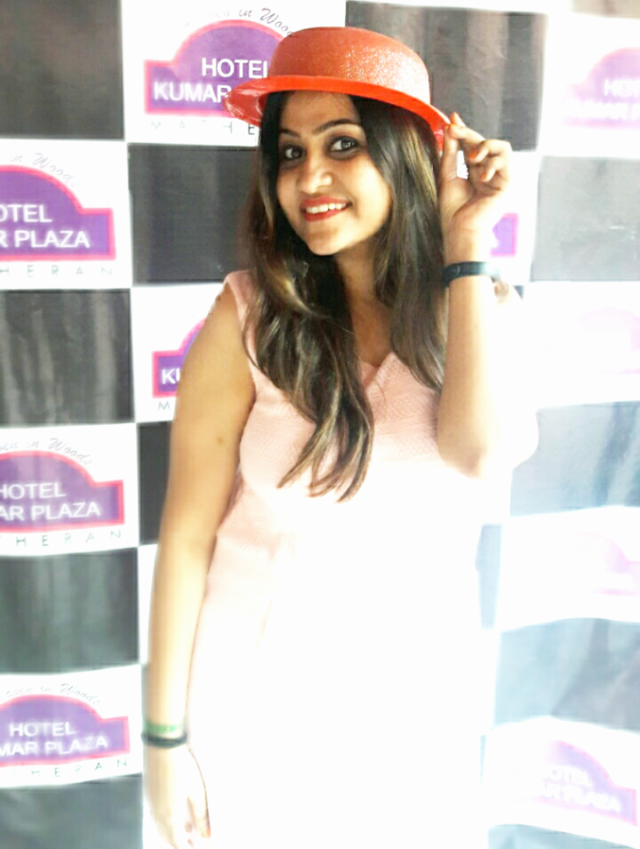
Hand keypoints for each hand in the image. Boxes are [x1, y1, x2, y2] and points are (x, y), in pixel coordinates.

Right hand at [145, 745, 209, 847]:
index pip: (177, 843)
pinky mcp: (149, 794)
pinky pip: (156, 815)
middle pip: (168, 837)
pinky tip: (177, 812)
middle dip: (180, 843)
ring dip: (173, 832)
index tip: (195, 848)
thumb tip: (206, 832)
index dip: (186, 848)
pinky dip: (167, 821)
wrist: (163, 747)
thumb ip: (201, 815)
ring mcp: (151, 804)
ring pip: (161, 827)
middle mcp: (157, 814)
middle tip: (192, 843)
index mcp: (170, 817)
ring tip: (188, 830)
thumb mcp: (197, 792)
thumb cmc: (181, 766)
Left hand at [438, 113, 511, 262]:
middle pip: (484, 142)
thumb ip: (450, 152)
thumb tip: (450, 128)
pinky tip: (481, 174)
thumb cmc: (452, 210)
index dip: (463, 131)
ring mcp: (499, 177)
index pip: (471, 145)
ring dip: (484, 145)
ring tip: (470, 158)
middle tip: (454, 130)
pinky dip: (492, 161)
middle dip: (468, 134)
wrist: (460, 230)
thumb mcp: (447, 176)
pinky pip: (506, 159)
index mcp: (474, 172)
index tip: (452, 119)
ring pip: (501, 146)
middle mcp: (488, 172)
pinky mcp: (507, 183)